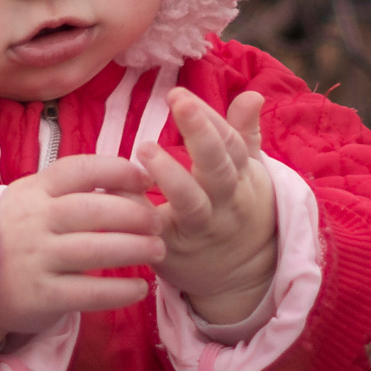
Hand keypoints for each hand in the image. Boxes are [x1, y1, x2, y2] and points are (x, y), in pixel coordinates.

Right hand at [0, 154, 165, 346]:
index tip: (147, 178)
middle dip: (134, 214)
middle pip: (92, 210)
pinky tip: (140, 288)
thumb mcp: (33, 202)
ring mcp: (35, 258)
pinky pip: (89, 292)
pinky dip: (120, 291)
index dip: (117, 170)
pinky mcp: (40, 295)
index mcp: (33, 191)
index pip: (78, 169)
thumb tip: (133, 180)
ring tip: (158, 251)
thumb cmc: (17, 236)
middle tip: (159, 223)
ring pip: (94, 250)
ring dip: (134, 249)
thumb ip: (72, 191)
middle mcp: (33, 221)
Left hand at [138, 90, 275, 328]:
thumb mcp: (249, 172)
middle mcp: (226, 201)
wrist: (244, 276)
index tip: (181, 94)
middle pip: (218, 167)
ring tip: (145, 149)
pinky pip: (157, 231)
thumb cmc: (238, 209)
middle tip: (177, 101)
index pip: (230, 143)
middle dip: (200, 133)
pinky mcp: (174, 249)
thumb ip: (244, 133)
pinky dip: (139, 212)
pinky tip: (118, 190)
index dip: (208, 117)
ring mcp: (201, 227)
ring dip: (171, 175)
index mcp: (242, 176)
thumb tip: (252, 94)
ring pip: (192, 203)